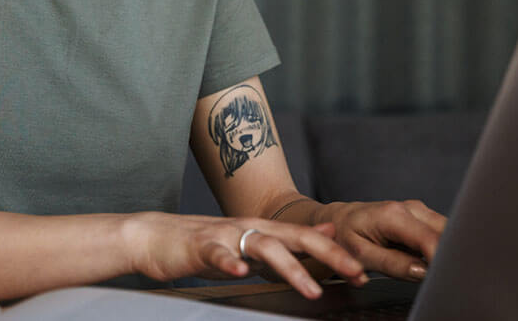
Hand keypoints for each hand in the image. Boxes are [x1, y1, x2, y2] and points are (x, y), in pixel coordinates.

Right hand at [127, 212, 366, 298]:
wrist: (153, 236)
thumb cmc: (202, 244)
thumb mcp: (249, 240)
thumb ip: (286, 239)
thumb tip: (325, 233)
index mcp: (260, 230)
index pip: (305, 238)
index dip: (336, 253)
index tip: (363, 272)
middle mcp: (247, 228)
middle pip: (293, 237)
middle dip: (327, 254)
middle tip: (355, 272)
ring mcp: (224, 236)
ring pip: (262, 246)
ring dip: (289, 267)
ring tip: (311, 289)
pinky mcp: (199, 247)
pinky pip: (217, 254)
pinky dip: (230, 262)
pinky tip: (240, 272)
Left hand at [320, 200, 446, 280]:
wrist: (339, 219)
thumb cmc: (345, 235)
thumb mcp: (361, 254)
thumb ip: (393, 264)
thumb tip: (423, 271)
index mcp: (393, 215)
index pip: (432, 241)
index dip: (440, 262)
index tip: (441, 280)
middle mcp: (410, 208)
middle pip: (448, 233)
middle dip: (448, 257)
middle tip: (439, 277)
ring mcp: (418, 211)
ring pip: (449, 233)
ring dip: (445, 253)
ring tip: (429, 268)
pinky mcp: (422, 217)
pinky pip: (441, 234)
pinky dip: (441, 249)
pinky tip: (427, 260)